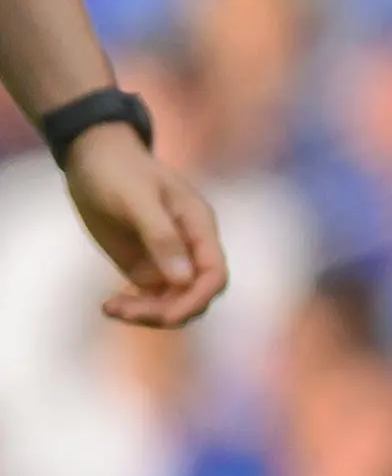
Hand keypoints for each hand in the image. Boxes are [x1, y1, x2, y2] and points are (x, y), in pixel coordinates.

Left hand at [62, 129, 228, 327]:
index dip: (197, 299)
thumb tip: (183, 279)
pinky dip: (134, 308)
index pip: (214, 275)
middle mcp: (190, 248)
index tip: (167, 317)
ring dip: (147, 313)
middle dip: (166, 311)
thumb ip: (161, 236)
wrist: (93, 158)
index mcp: (199, 227)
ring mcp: (168, 259)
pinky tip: (109, 305)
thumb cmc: (117, 170)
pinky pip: (151, 298)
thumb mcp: (136, 198)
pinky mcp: (146, 265)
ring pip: (173, 302)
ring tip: (111, 307)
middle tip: (125, 312)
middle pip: (196, 295)